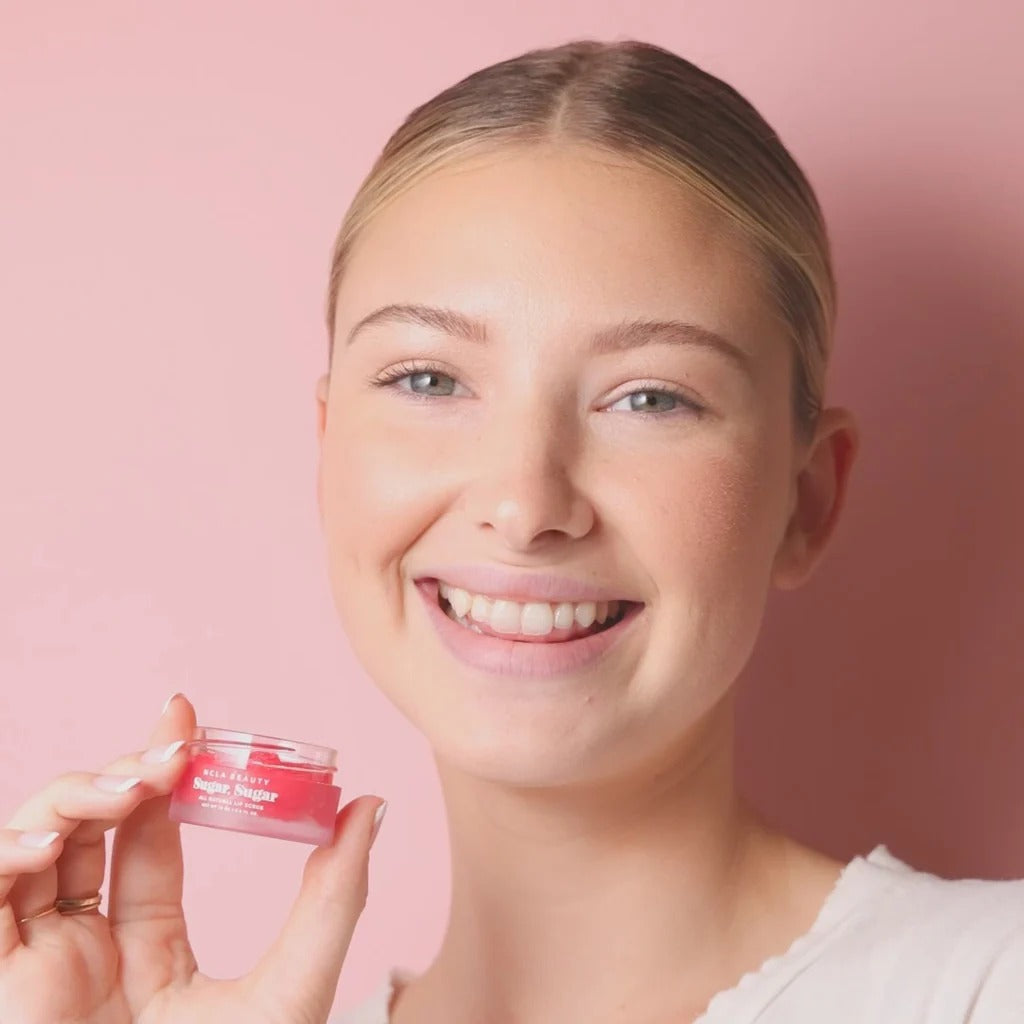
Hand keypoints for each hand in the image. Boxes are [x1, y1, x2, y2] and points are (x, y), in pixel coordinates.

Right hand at [0, 694, 384, 1023]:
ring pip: (32, 847)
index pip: (148, 839)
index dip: (162, 771)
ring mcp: (38, 967)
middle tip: (171, 752)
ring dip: (71, 798)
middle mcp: (87, 952)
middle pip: (87, 830)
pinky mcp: (0, 983)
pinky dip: (6, 855)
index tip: (186, 714)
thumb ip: (334, 897)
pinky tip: (52, 841)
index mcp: (149, 951)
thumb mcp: (292, 987)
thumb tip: (372, 805)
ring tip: (130, 787)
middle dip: (122, 773)